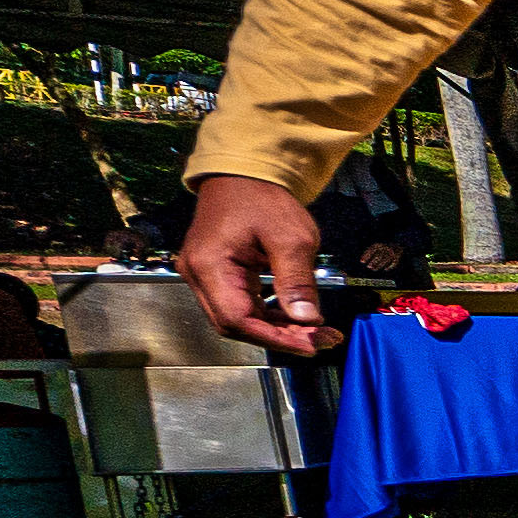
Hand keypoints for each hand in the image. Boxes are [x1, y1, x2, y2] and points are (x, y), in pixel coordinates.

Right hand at [173, 176, 333, 356]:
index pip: (238, 319)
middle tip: (320, 338)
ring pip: (237, 318)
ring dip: (275, 328)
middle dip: (279, 336)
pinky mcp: (214, 274)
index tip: (311, 344)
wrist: (242, 174)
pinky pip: (238, 304)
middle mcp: (197, 274)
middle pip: (235, 325)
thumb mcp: (291, 237)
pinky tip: (294, 315)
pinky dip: (267, 314)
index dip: (276, 338)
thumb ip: (297, 280)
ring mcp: (202, 275)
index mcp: (209, 265)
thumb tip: (308, 319)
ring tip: (314, 329)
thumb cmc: (262, 197)